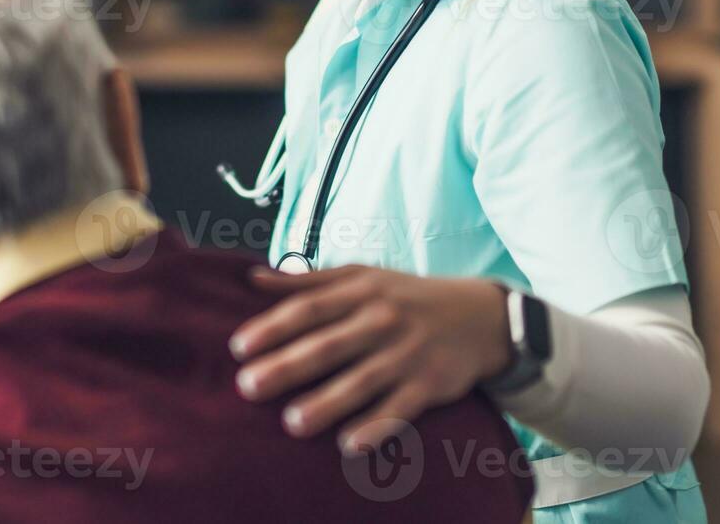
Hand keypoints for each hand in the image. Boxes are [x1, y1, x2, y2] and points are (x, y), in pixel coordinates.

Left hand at [229, 266, 511, 453]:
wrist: (480, 316)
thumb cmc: (406, 296)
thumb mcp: (361, 277)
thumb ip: (308, 282)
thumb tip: (251, 278)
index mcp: (360, 292)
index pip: (309, 308)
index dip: (273, 327)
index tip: (239, 347)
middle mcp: (382, 321)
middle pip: (328, 346)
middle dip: (287, 367)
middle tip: (248, 387)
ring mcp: (407, 355)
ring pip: (362, 382)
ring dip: (327, 403)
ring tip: (292, 423)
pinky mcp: (430, 385)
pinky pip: (400, 409)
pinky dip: (376, 426)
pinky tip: (349, 443)